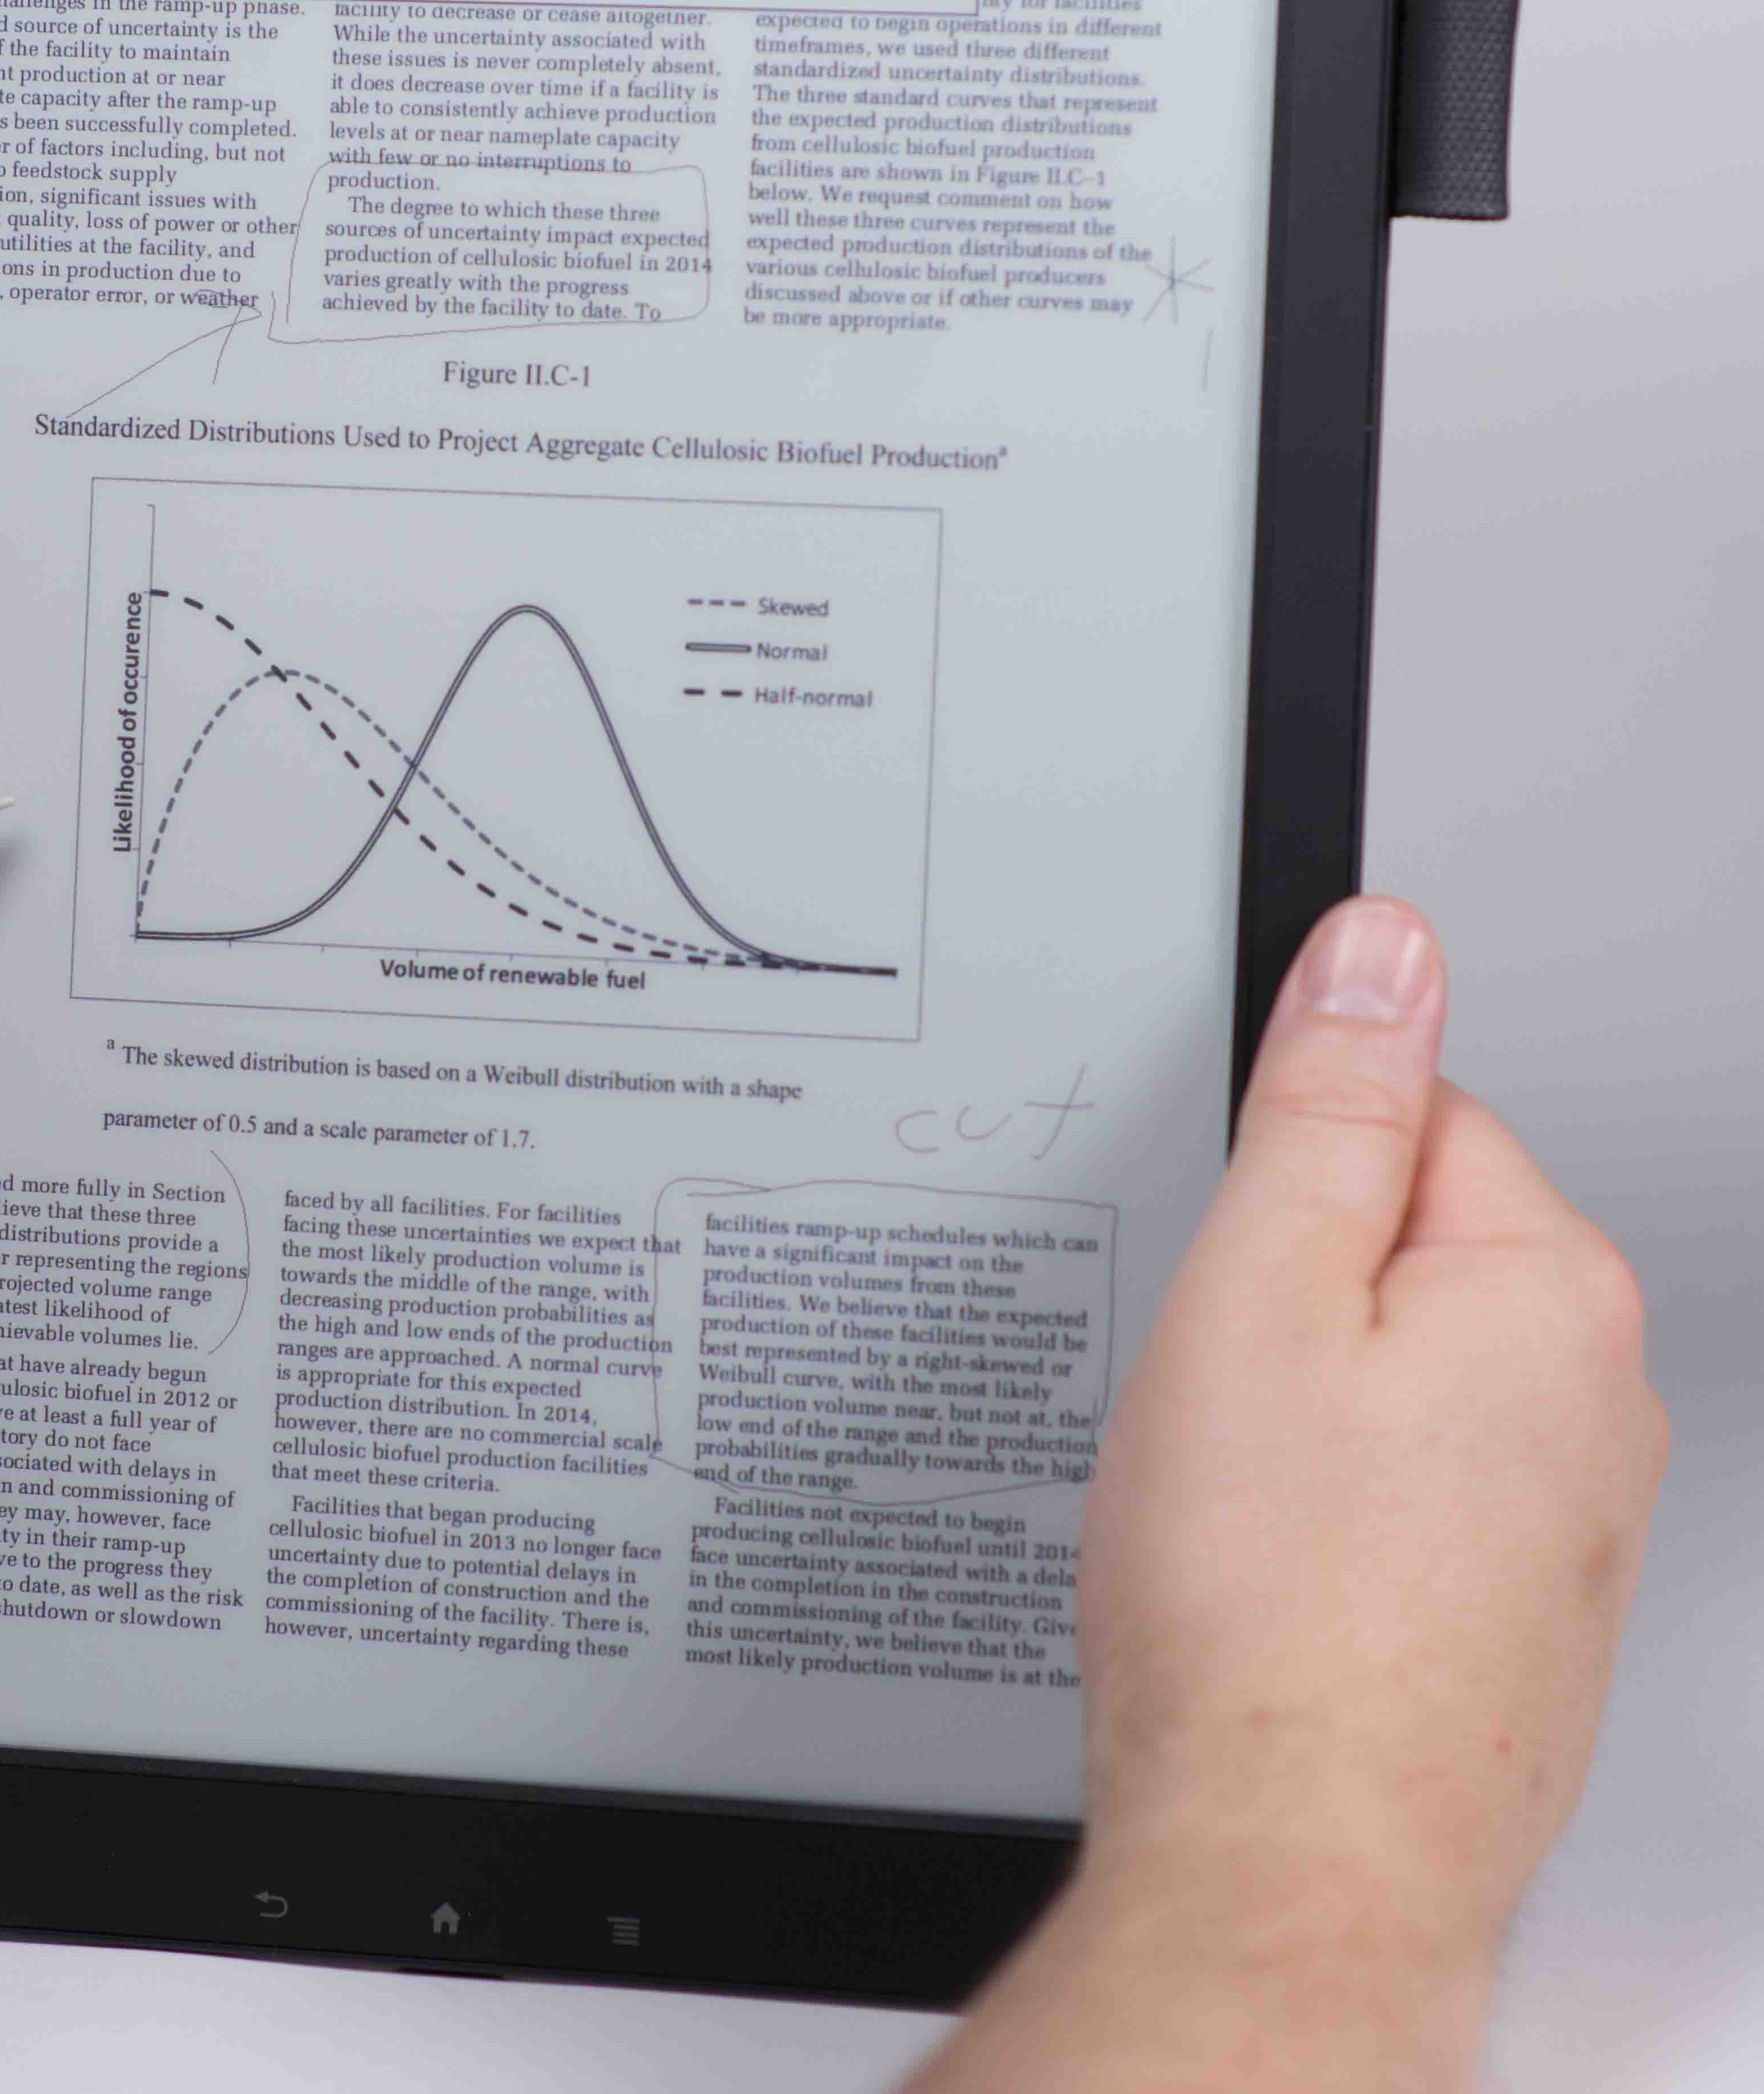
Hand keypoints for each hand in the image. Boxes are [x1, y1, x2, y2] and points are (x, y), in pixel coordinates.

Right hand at [913, 897, 1665, 2091]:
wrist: (1293, 1858)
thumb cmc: (1264, 1607)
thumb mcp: (1257, 1292)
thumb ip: (1328, 1104)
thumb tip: (1384, 951)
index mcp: (1548, 1289)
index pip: (1411, 1116)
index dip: (1278, 1184)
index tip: (1224, 1270)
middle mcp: (1598, 1400)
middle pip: (1409, 1255)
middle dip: (1294, 1305)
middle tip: (1211, 1403)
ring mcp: (1571, 1523)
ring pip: (1404, 1388)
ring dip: (1309, 1421)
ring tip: (1231, 1508)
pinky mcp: (1523, 1615)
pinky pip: (1412, 1501)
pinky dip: (1335, 1521)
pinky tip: (1269, 1581)